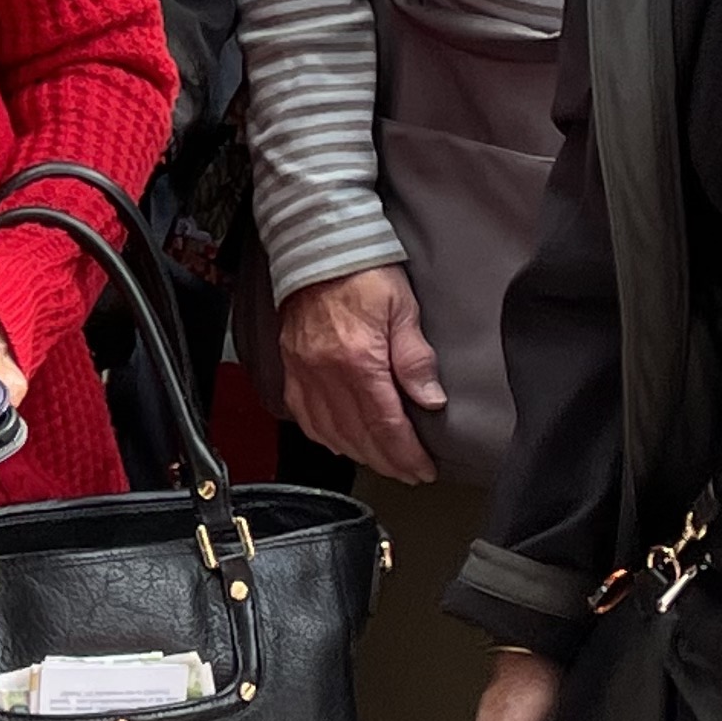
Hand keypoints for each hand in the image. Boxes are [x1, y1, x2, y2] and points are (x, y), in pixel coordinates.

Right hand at [276, 263, 443, 483]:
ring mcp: (303, 372)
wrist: (318, 248)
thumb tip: (431, 401)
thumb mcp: (403, 310)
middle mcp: (325, 373)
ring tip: (381, 461)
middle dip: (387, 460)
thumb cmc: (363, 273)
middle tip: (409, 472)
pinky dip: (323, 435)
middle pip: (358, 435)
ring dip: (358, 453)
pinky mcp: (290, 367)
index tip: (423, 468)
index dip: (406, 453)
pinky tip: (339, 441)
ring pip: (329, 432)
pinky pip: (303, 414)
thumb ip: (415, 359)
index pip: (385, 423)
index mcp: (357, 360)